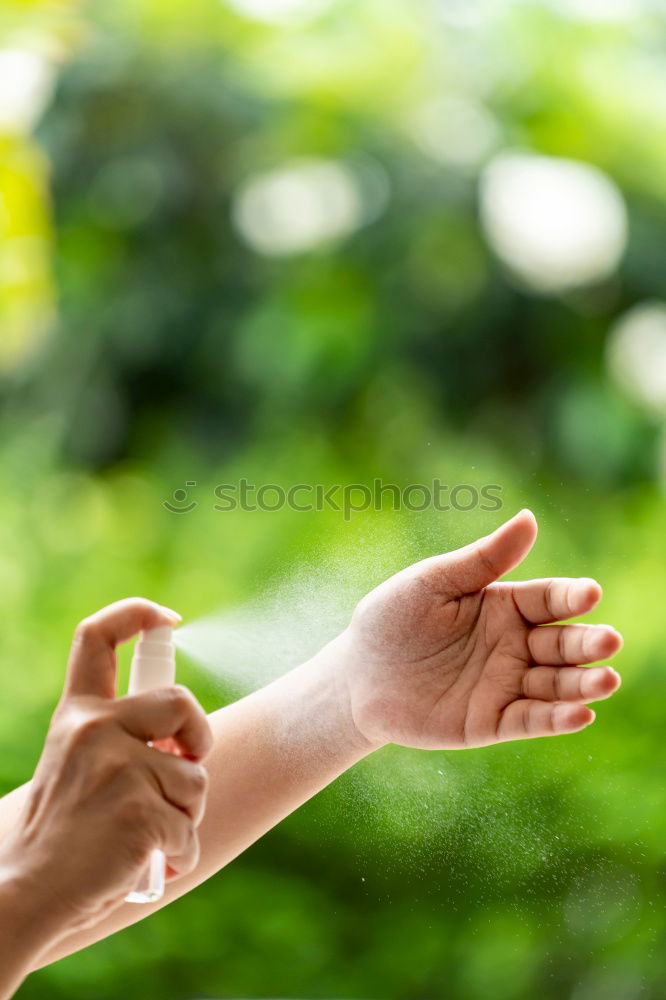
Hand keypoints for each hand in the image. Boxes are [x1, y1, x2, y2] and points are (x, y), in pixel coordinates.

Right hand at [0, 599, 211, 940]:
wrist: (30, 893)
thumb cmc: (63, 835)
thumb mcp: (77, 767)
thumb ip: (119, 740)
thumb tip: (184, 742)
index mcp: (77, 715)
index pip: (97, 637)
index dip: (136, 613)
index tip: (166, 617)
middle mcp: (94, 730)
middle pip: (181, 702)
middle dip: (199, 737)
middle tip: (186, 768)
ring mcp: (117, 768)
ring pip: (194, 777)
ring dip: (186, 814)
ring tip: (149, 837)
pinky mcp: (139, 811)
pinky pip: (189, 828)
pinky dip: (180, 853)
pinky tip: (151, 865)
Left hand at [339, 510, 622, 749]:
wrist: (355, 677)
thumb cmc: (392, 620)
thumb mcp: (433, 582)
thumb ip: (482, 559)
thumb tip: (529, 518)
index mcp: (504, 605)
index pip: (549, 600)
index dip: (571, 596)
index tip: (591, 593)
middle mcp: (514, 645)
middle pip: (563, 644)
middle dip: (588, 643)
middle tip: (609, 640)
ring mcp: (506, 685)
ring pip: (556, 685)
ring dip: (583, 684)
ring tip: (606, 680)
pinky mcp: (492, 722)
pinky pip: (530, 721)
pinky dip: (556, 719)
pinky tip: (580, 715)